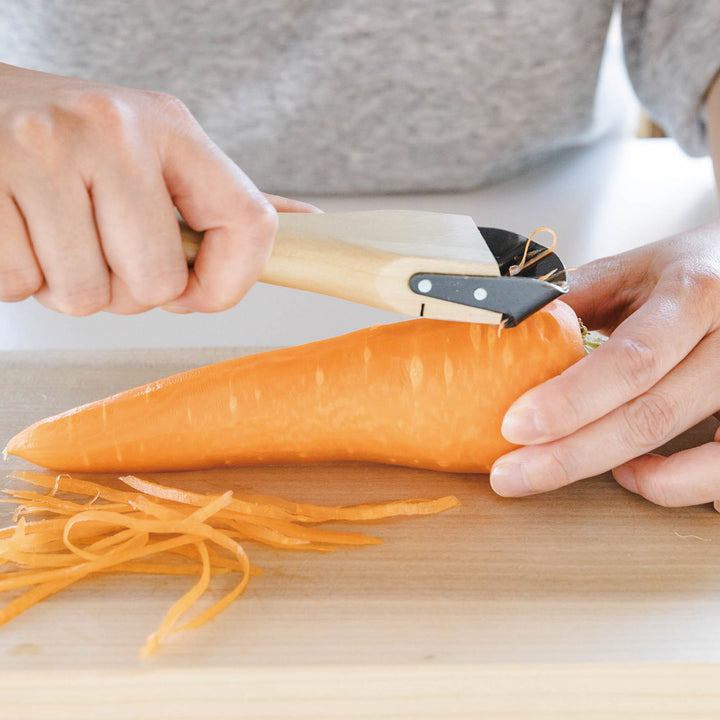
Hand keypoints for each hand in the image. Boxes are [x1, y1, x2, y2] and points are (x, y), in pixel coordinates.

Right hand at [0, 63, 317, 314]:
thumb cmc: (70, 143)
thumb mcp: (151, 151)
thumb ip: (218, 197)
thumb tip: (308, 224)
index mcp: (169, 127)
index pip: (248, 223)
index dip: (231, 282)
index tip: (198, 294)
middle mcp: (110, 130)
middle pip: (157, 283)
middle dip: (127, 290)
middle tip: (99, 248)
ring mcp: (40, 153)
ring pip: (85, 297)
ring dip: (69, 285)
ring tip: (53, 233)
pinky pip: (19, 289)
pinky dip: (18, 279)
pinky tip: (17, 231)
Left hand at [490, 220, 719, 510]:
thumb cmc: (693, 272)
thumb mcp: (634, 268)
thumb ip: (574, 298)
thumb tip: (506, 330)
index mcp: (694, 295)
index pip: (631, 360)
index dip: (570, 402)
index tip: (514, 427)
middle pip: (651, 417)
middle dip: (570, 456)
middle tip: (510, 475)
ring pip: (695, 461)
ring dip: (621, 476)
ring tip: (561, 468)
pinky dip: (676, 486)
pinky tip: (634, 471)